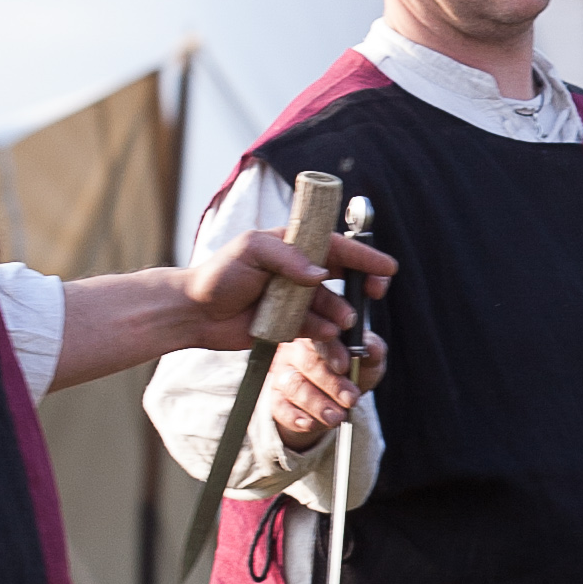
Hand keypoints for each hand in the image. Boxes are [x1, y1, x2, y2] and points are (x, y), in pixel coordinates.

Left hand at [180, 221, 392, 352]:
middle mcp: (299, 271)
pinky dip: (327, 335)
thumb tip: (321, 274)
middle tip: (375, 293)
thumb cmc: (219, 275)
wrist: (196, 313)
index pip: (335, 246)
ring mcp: (296, 299)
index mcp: (292, 245)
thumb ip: (287, 257)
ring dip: (344, 315)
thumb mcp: (250, 251)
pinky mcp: (292, 324)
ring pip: (333, 306)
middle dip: (362, 284)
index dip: (363, 255)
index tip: (386, 267)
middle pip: (343, 275)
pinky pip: (318, 329)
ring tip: (346, 326)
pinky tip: (331, 338)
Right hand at [261, 327, 382, 454]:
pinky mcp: (275, 397)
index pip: (321, 338)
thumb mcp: (366, 361)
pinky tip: (309, 423)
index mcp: (317, 335)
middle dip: (332, 384)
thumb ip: (372, 353)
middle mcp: (294, 350)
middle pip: (309, 364)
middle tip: (350, 399)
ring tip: (336, 417)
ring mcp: (282, 373)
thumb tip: (372, 348)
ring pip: (294, 385)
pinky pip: (279, 406)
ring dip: (316, 404)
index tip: (345, 366)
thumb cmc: (351, 372)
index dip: (332, 352)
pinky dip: (294, 417)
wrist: (337, 398)